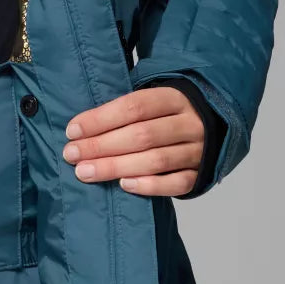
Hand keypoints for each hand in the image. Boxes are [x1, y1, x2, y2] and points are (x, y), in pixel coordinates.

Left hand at [62, 86, 203, 196]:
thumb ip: (123, 112)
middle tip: (71, 154)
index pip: (134, 106)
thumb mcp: (151, 102)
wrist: (213, 128)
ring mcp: (198, 150)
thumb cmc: (166, 116)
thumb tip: (78, 130)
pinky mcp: (201, 174)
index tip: (72, 131)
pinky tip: (123, 186)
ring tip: (84, 172)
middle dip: (100, 146)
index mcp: (175, 98)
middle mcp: (190, 123)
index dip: (100, 119)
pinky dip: (149, 186)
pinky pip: (177, 183)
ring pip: (155, 161)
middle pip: (141, 135)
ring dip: (115, 167)